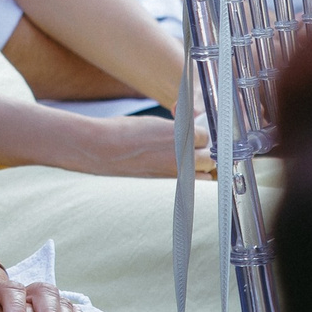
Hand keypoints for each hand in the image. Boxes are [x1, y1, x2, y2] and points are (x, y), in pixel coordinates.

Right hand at [78, 114, 213, 178]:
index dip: (198, 135)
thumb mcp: (157, 124)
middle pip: (208, 159)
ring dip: (198, 171)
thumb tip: (191, 135)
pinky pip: (188, 188)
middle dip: (201, 153)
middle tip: (190, 149)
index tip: (191, 135)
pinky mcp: (166, 188)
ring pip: (203, 177)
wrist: (103, 149)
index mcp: (182, 136)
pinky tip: (175, 175)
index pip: (205, 137)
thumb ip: (178, 130)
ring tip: (185, 165)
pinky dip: (187, 183)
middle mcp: (182, 157)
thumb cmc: (126, 132)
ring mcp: (174, 175)